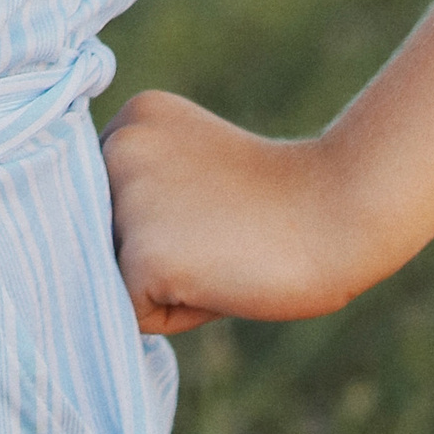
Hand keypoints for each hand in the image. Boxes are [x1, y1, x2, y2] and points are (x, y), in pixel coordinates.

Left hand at [99, 87, 364, 336]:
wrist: (341, 210)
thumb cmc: (283, 202)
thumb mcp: (196, 170)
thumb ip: (145, 192)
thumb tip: (92, 253)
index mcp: (133, 119)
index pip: (107, 201)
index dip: (164, 222)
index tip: (217, 209)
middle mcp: (118, 147)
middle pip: (102, 238)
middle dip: (156, 254)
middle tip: (225, 235)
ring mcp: (125, 199)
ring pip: (115, 277)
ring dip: (164, 285)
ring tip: (223, 255)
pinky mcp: (139, 254)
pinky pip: (136, 313)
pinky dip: (178, 314)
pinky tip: (223, 279)